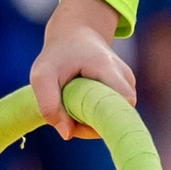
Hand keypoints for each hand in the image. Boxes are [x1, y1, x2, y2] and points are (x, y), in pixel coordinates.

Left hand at [32, 0, 138, 139]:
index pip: (123, 101)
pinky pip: (114, 114)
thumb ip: (49, 105)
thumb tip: (68, 134)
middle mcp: (124, 76)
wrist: (75, 35)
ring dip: (94, 122)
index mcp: (106, 67)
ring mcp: (128, 84)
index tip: (80, 124)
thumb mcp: (41, 76)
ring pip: (117, 117)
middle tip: (70, 117)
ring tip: (73, 107)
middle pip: (121, 115)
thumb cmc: (57, 56)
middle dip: (95, 125)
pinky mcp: (125, 92)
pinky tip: (81, 106)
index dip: (105, 120)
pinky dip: (97, 117)